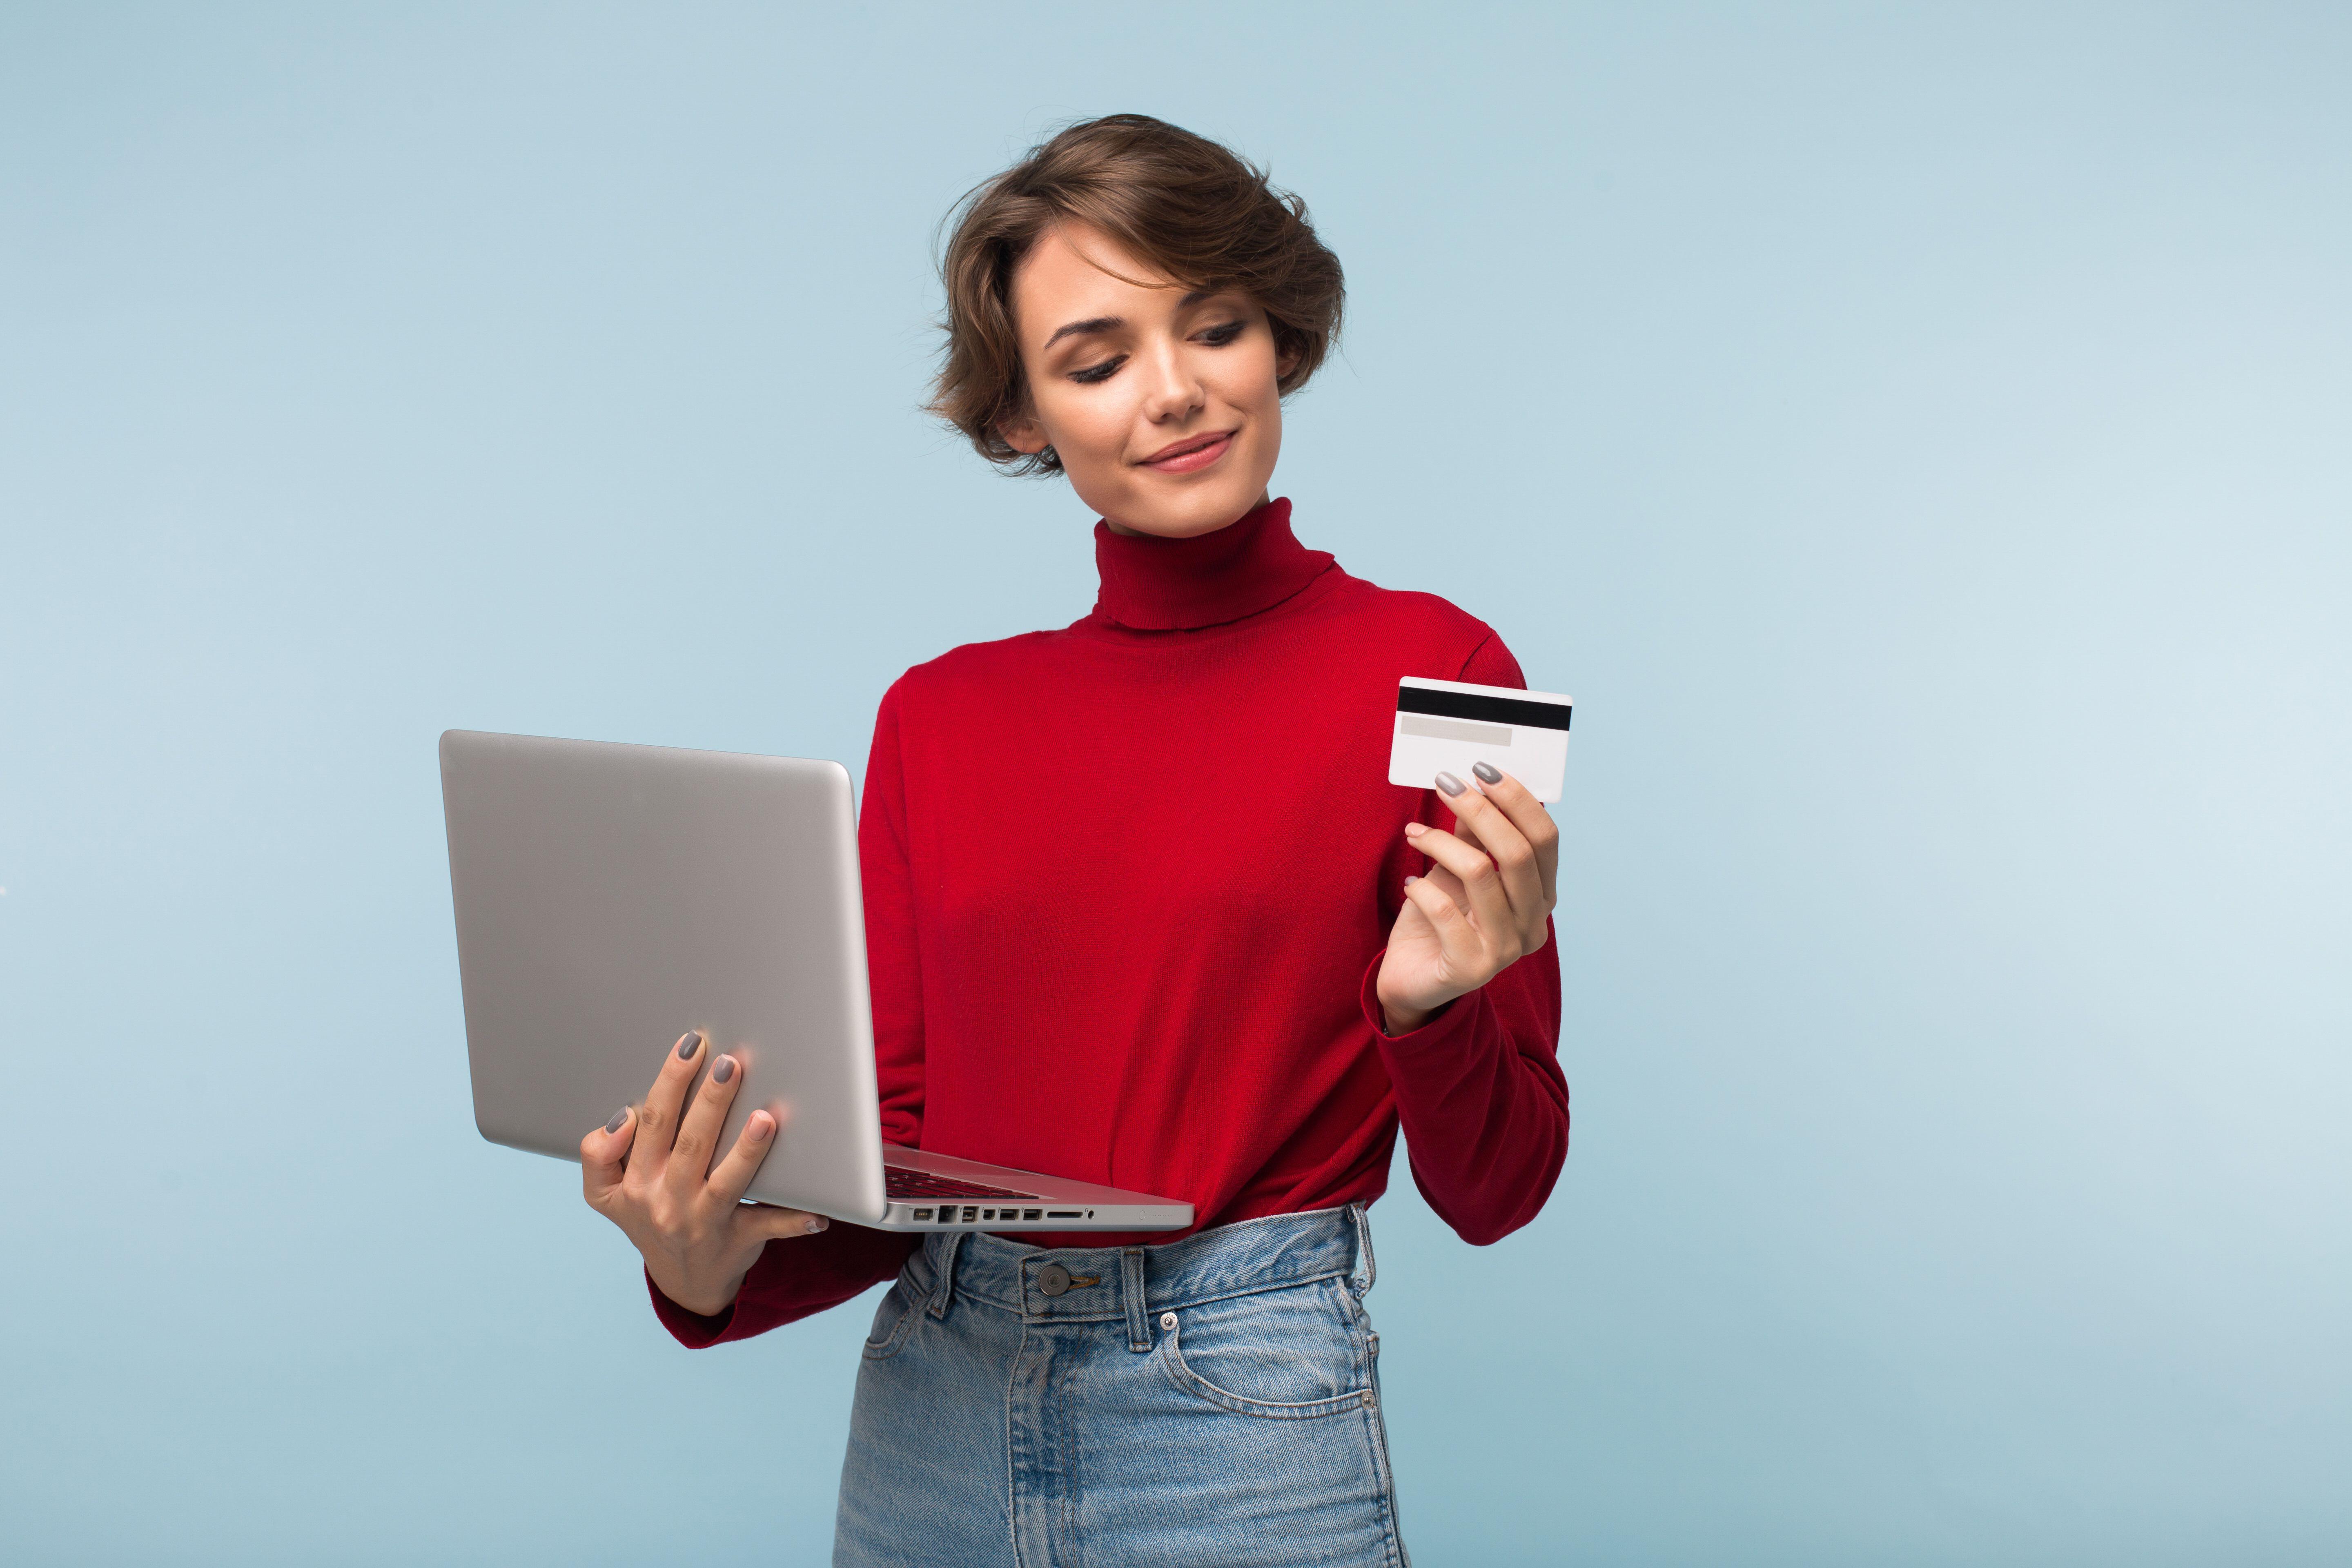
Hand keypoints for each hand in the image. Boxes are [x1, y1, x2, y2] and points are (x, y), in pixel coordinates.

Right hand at [579, 1030, 830, 1316]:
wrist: (682, 1282)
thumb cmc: (648, 1217)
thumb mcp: (605, 1194)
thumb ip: (597, 1154)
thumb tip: (620, 1119)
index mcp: (636, 1183)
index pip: (651, 1124)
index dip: (669, 1084)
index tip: (689, 1047)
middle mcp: (668, 1202)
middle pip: (690, 1144)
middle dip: (711, 1100)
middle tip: (731, 1062)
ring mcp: (705, 1223)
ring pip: (726, 1181)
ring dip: (746, 1149)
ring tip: (765, 1117)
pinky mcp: (739, 1241)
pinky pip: (769, 1227)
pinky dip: (794, 1220)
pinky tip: (817, 1210)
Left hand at [1376, 766, 1559, 1034]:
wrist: (1413, 981)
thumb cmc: (1438, 922)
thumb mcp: (1456, 871)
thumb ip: (1472, 836)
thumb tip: (1474, 786)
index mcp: (1540, 897)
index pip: (1545, 839)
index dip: (1518, 799)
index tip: (1482, 769)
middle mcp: (1533, 925)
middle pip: (1517, 852)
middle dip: (1479, 809)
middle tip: (1445, 783)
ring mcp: (1506, 951)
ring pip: (1480, 874)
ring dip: (1441, 843)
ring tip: (1413, 832)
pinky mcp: (1472, 969)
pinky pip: (1445, 911)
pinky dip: (1422, 888)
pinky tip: (1410, 884)